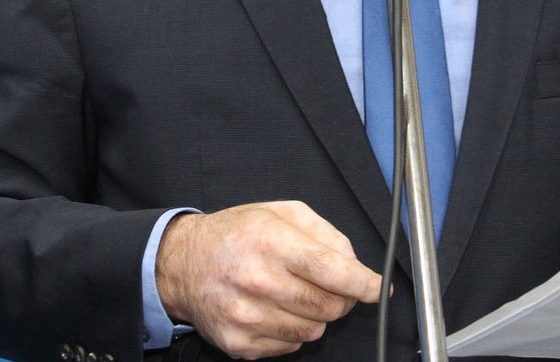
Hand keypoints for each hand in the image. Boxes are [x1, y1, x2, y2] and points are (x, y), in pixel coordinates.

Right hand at [155, 200, 380, 358]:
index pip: (330, 269)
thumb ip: (324, 233)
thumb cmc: (235, 235)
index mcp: (269, 241)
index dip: (362, 282)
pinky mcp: (239, 343)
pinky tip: (274, 309)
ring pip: (313, 330)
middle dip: (340, 298)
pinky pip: (291, 347)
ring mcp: (246, 316)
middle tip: (330, 286)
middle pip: (328, 305)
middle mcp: (256, 280)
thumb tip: (353, 264)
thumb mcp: (280, 213)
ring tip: (294, 294)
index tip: (377, 288)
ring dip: (315, 315)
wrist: (182, 264)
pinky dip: (293, 331)